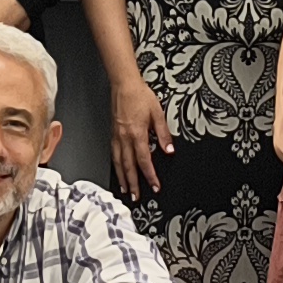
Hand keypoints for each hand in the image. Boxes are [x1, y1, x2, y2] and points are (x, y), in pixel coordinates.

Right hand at [108, 79, 171, 196]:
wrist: (124, 85)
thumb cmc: (139, 96)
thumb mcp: (157, 113)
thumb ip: (164, 134)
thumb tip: (169, 149)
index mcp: (137, 134)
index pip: (144, 161)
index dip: (150, 176)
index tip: (155, 186)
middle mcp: (125, 138)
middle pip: (129, 166)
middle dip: (133, 184)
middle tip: (136, 197)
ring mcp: (116, 137)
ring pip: (119, 163)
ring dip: (123, 178)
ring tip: (126, 189)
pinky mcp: (113, 134)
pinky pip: (114, 154)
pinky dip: (116, 166)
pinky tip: (118, 170)